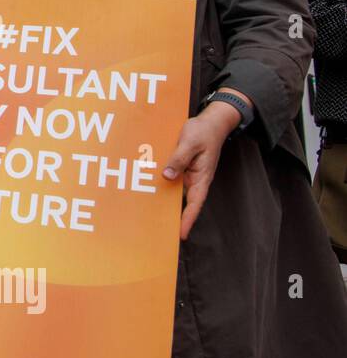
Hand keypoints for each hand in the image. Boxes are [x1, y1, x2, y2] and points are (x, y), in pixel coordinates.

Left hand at [161, 92, 246, 239]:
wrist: (210, 122)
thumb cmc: (203, 132)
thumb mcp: (190, 143)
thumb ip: (178, 159)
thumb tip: (167, 177)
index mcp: (201, 178)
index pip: (195, 204)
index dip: (187, 220)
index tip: (181, 235)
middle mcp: (194, 180)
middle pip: (183, 203)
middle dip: (173, 218)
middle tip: (158, 233)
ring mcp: (187, 175)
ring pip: (174, 192)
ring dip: (163, 203)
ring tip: (148, 217)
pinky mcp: (181, 168)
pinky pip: (170, 180)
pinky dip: (161, 186)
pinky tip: (146, 190)